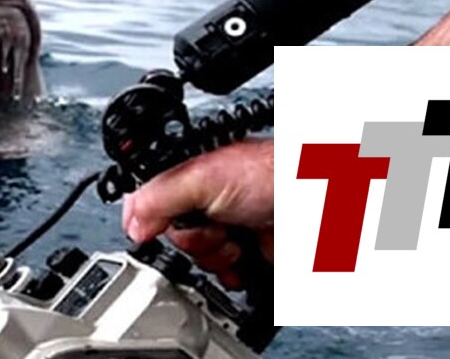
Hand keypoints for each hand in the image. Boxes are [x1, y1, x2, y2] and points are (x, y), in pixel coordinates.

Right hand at [122, 137, 273, 288]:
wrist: (318, 203)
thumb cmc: (272, 174)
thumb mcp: (200, 178)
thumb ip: (157, 197)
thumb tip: (131, 223)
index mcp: (191, 177)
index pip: (152, 205)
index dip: (153, 222)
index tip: (158, 229)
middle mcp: (207, 201)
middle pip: (174, 238)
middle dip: (193, 240)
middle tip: (213, 225)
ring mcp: (227, 227)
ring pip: (198, 259)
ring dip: (215, 256)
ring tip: (235, 239)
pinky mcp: (247, 253)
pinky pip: (224, 276)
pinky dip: (232, 273)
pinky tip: (244, 257)